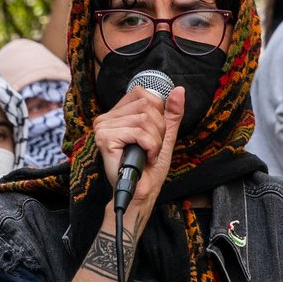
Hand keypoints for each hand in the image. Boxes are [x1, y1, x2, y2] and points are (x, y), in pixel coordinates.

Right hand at [92, 83, 184, 236]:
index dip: (157, 111)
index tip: (155, 133)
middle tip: (153, 147)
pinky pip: (139, 133)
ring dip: (155, 141)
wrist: (141, 192)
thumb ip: (171, 113)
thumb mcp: (164, 135)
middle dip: (158, 128)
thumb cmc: (149, 167)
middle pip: (146, 104)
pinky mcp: (106, 139)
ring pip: (144, 119)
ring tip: (149, 154)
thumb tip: (179, 89)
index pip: (141, 93)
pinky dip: (150, 147)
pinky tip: (146, 158)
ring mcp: (103, 128)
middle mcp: (106, 118)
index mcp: (116, 114)